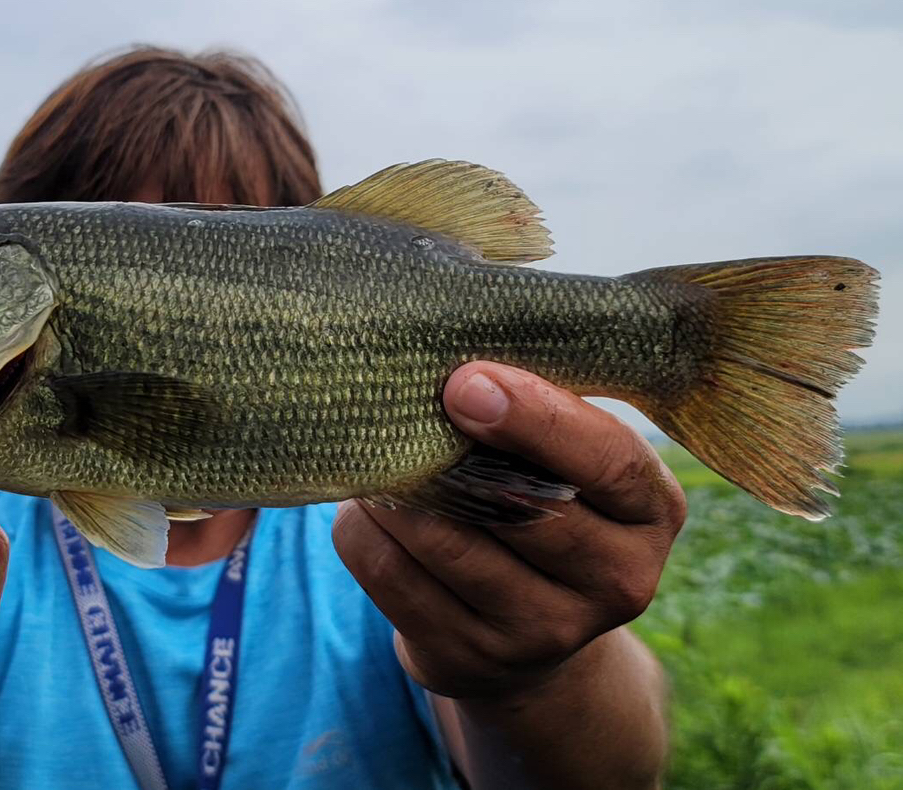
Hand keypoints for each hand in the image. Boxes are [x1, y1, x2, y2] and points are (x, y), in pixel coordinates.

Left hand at [333, 362, 685, 700]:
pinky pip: (397, 582)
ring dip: (395, 490)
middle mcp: (617, 582)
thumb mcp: (572, 461)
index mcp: (651, 512)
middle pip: (523, 508)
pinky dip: (366, 533)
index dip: (536, 417)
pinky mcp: (473, 659)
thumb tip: (453, 356)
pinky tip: (365, 505)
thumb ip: (540, 412)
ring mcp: (547, 633)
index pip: (609, 460)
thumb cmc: (543, 503)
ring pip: (448, 544)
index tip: (466, 381)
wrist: (526, 629)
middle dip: (447, 452)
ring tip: (370, 450)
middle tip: (395, 406)